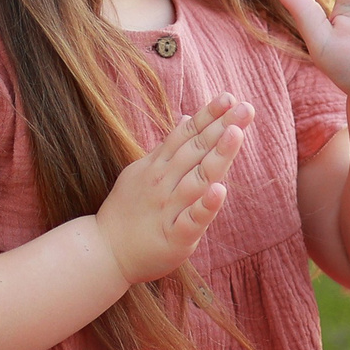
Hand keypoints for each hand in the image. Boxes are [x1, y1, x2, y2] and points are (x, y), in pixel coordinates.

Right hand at [95, 93, 251, 284]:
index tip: (230, 97)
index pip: (186, 135)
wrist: (103, 252)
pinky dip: (205, 206)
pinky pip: (191, 219)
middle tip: (246, 108)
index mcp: (158, 166)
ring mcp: (168, 209)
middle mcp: (163, 183)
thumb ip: (168, 147)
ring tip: (236, 133)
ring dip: (217, 156)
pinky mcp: (174, 237)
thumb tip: (188, 117)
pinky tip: (220, 191)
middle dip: (221, 128)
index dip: (208, 116)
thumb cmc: (128, 211)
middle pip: (195, 150)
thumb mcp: (144, 170)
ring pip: (197, 179)